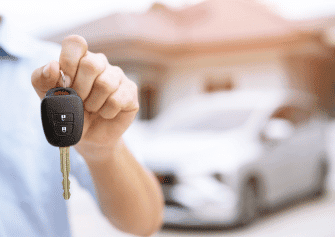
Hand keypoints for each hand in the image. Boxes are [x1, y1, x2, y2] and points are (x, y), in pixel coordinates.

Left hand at [32, 35, 138, 156]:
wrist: (88, 136)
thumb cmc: (70, 113)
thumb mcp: (49, 97)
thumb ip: (42, 79)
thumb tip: (53, 66)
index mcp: (79, 58)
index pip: (76, 43)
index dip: (68, 62)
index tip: (65, 82)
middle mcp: (100, 63)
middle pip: (91, 64)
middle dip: (80, 89)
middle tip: (79, 101)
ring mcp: (117, 76)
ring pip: (105, 83)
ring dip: (93, 104)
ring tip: (91, 109)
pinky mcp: (130, 91)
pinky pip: (117, 100)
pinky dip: (106, 112)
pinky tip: (105, 113)